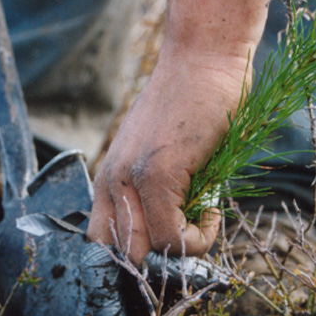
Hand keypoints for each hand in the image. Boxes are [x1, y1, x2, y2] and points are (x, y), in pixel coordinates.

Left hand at [87, 50, 249, 264]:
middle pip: (120, 254)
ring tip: (204, 214)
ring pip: (146, 252)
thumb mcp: (164, 154)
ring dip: (181, 248)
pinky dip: (199, 236)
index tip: (167, 247)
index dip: (133, 256)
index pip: (101, 241)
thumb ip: (159, 193)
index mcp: (110, 176)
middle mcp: (112, 179)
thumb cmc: (194, 104)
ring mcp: (132, 178)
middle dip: (158, 257)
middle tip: (190, 234)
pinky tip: (213, 208)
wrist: (205, 58)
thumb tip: (175, 237)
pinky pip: (173, 237)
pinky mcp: (158, 174)